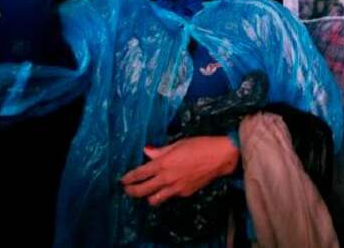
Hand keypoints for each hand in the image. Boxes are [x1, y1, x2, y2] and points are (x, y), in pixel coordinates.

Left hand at [120, 136, 239, 206]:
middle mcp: (166, 178)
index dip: (128, 178)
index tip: (122, 180)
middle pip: (142, 191)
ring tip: (146, 192)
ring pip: (154, 200)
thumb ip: (160, 150)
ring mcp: (176, 188)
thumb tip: (146, 151)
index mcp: (163, 164)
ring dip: (147, 196)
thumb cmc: (200, 145)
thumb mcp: (178, 144)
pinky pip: (169, 196)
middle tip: (128, 189)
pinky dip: (165, 193)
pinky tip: (167, 187)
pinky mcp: (185, 193)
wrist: (220, 157)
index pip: (139, 174)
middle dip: (131, 191)